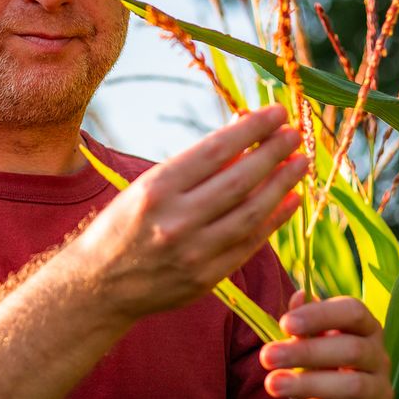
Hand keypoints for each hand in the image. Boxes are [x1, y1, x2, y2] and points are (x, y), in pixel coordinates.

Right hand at [71, 105, 308, 324]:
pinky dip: (273, 221)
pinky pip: (249, 245)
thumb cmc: (121, 226)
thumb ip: (193, 168)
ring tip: (301, 163)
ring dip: (281, 185)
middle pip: (238, 180)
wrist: (97, 286)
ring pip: (250, 213)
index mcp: (155, 190)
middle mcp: (174, 221)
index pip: (215, 151)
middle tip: (295, 134)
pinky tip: (291, 200)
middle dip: (273, 153)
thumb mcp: (146, 188)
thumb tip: (242, 134)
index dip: (251, 130)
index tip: (276, 112)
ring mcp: (192, 253)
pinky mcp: (204, 279)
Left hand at [259, 294, 391, 398]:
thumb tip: (299, 295)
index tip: (284, 324)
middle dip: (305, 352)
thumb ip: (301, 324)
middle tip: (266, 357)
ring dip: (310, 383)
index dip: (320, 316)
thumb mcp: (302, 346)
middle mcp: (379, 358)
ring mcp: (382, 392)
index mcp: (365, 329)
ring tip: (274, 385)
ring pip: (355, 385)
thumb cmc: (314, 371)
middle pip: (352, 349)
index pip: (353, 312)